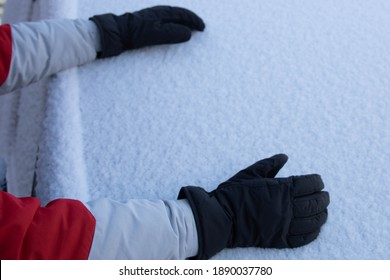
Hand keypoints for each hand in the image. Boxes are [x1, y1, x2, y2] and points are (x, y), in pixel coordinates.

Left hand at [91, 6, 204, 57]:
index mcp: (161, 13)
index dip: (193, 20)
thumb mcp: (155, 34)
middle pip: (178, 14)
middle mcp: (158, 13)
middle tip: (200, 28)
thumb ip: (172, 33)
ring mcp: (152, 18)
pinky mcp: (147, 24)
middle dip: (190, 20)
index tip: (203, 27)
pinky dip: (174, 25)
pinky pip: (166, 22)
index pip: (182, 14)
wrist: (116, 33)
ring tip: (190, 29)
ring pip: (172, 18)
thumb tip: (188, 34)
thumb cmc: (134, 33)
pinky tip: (173, 31)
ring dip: (183, 22)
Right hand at [179, 154, 329, 258]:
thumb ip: (269, 164)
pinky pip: (303, 238)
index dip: (317, 181)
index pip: (309, 183)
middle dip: (323, 198)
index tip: (318, 181)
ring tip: (323, 211)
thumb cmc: (233, 193)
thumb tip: (285, 156)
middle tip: (324, 196)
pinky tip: (315, 228)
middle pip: (315, 202)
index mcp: (280, 188)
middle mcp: (286, 206)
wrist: (220, 217)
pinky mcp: (279, 239)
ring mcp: (284, 224)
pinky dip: (313, 233)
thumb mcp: (250, 173)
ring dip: (322, 215)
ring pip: (313, 221)